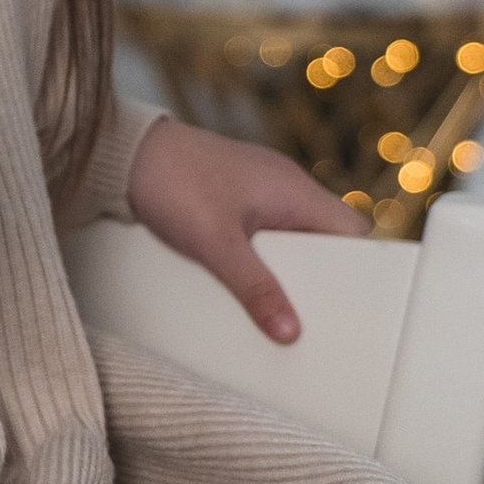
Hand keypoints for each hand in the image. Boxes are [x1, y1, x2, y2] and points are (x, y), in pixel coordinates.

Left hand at [125, 116, 366, 343]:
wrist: (123, 152)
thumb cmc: (172, 182)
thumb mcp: (215, 244)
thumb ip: (254, 288)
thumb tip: (289, 332)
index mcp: (296, 191)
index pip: (353, 230)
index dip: (360, 267)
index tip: (353, 304)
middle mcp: (285, 188)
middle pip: (324, 239)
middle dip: (319, 277)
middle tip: (312, 316)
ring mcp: (260, 190)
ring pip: (292, 237)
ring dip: (286, 269)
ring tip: (278, 307)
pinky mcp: (234, 197)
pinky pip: (264, 232)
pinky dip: (261, 258)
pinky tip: (245, 282)